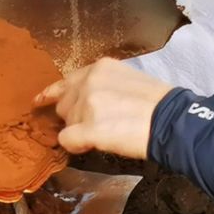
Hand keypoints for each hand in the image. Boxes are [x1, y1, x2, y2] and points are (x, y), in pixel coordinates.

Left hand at [33, 58, 173, 158]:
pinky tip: (91, 144)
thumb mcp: (129, 79)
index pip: (68, 80)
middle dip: (75, 116)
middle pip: (64, 104)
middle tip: (100, 124)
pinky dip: (76, 145)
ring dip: (79, 130)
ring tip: (106, 133)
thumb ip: (104, 84)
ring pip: (66, 123)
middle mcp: (88, 82)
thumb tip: (89, 100)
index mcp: (100, 67)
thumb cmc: (158, 103)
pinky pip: (66, 139)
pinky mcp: (87, 128)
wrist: (171, 120)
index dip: (55, 92)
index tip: (42, 99)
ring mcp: (85, 105)